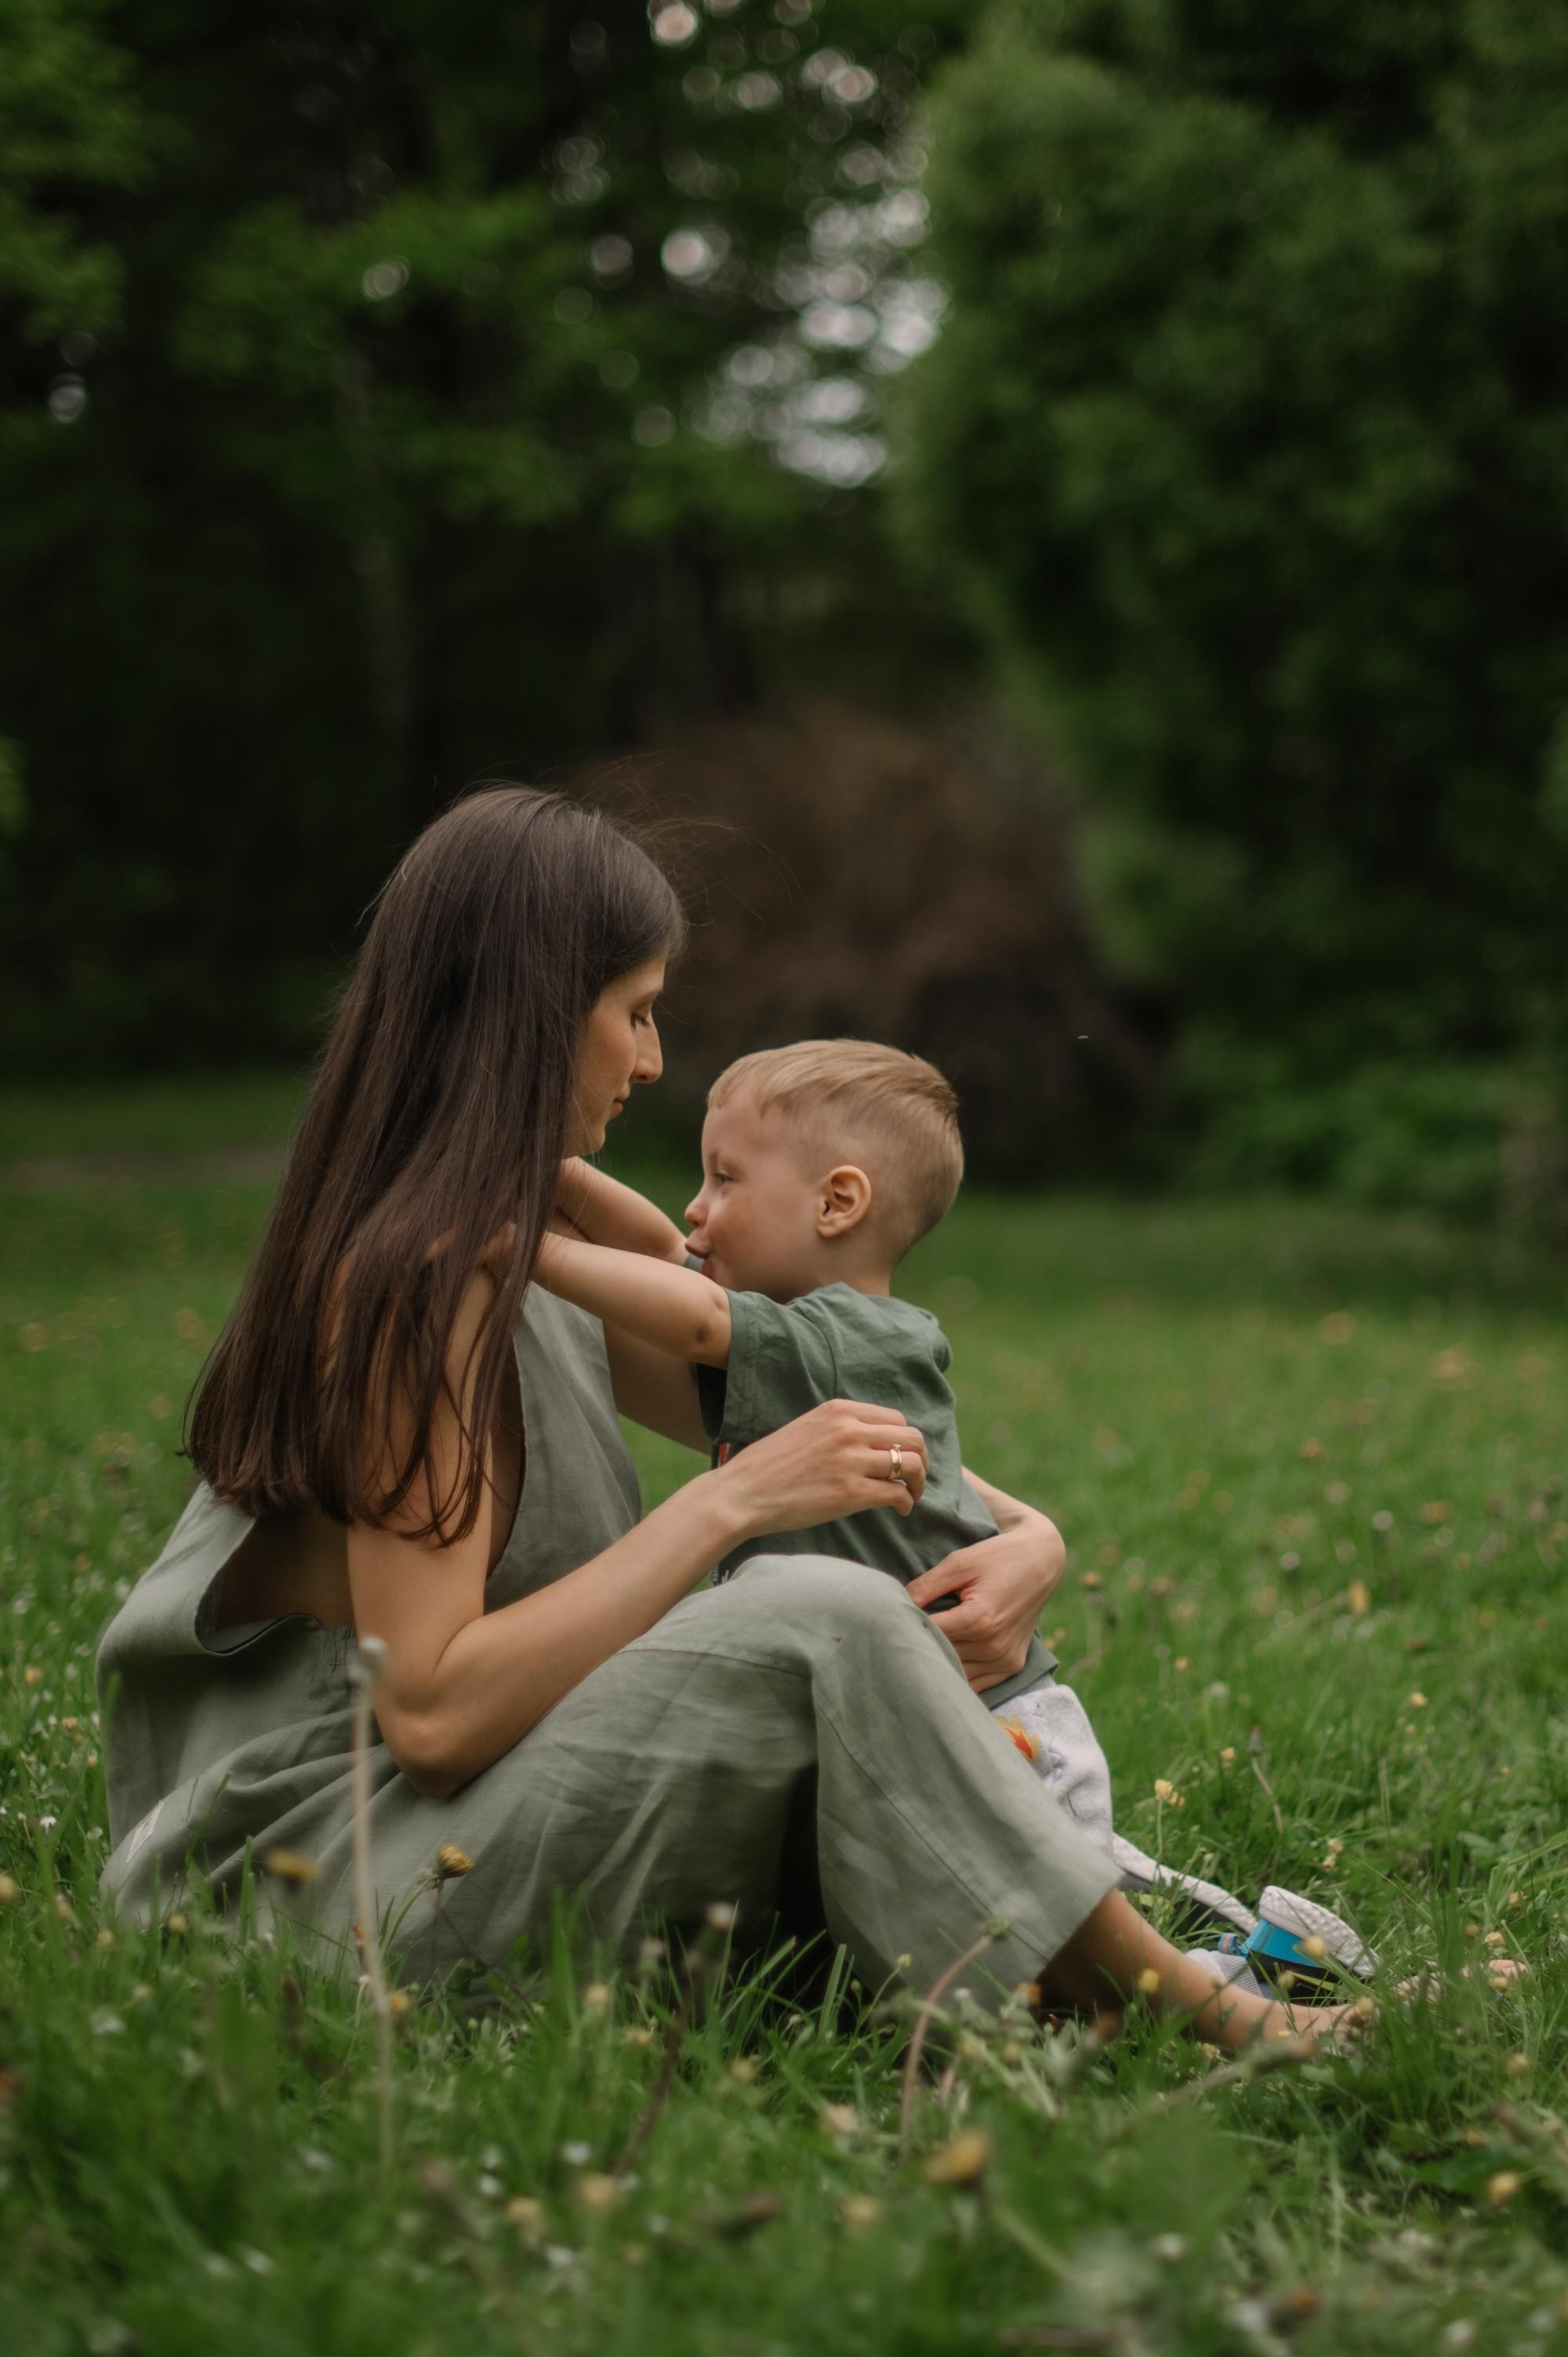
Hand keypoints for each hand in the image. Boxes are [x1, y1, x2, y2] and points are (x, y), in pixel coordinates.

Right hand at [716, 1398, 928, 1541]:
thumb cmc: (767, 1467)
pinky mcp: (850, 1492)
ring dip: (919, 1482)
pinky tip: (898, 1510)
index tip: (900, 1458)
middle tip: (913, 1479)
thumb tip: (868, 1443)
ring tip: (910, 1496)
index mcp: (838, 1411)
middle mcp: (848, 1430)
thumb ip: (837, 1429)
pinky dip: (906, 1503)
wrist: (741, 1493)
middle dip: (920, 1461)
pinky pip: (897, 1493)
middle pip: (912, 1438)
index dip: (905, 1442)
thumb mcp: (805, 1429)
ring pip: (910, 1464)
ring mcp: (850, 1460)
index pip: (895, 1419)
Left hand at [906, 1509, 1065, 1692]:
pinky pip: (977, 1684)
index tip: (892, 1621)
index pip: (929, 1634)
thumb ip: (926, 1586)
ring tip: (921, 1648)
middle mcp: (993, 1645)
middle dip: (921, 1645)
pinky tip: (945, 1661)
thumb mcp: (959, 1563)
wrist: (1041, 1561)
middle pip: (941, 1656)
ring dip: (939, 1662)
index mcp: (979, 1619)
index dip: (908, 1627)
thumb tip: (894, 1604)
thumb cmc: (997, 1557)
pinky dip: (960, 1675)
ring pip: (956, 1673)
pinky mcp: (1012, 1666)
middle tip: (901, 1636)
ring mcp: (1005, 1659)